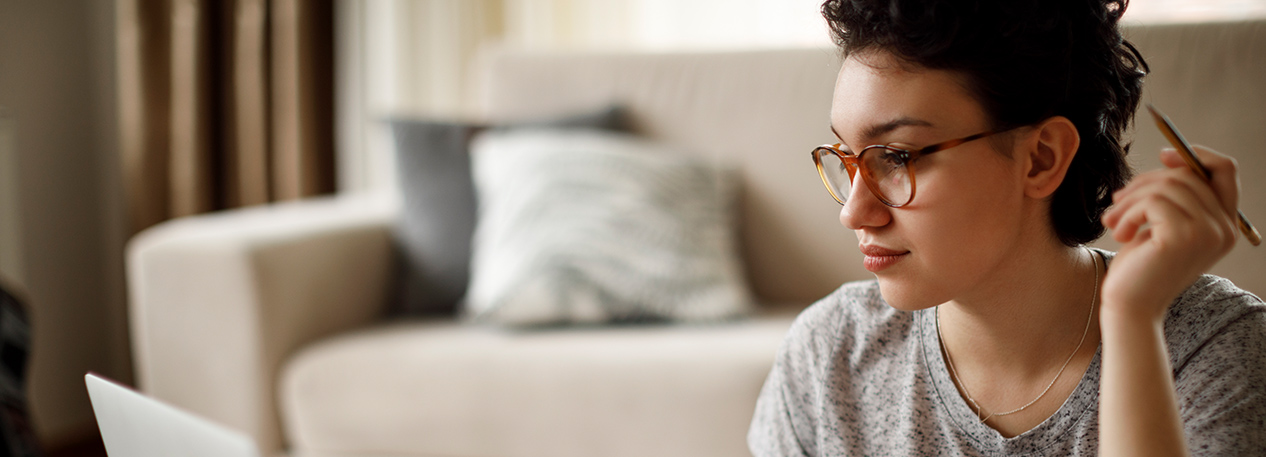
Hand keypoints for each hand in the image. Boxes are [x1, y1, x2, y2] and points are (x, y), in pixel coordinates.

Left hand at [1099, 146, 1240, 321]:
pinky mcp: (1183, 237)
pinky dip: (1127, 212)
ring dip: (1130, 199)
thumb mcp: (1163, 224)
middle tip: (1117, 201)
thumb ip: (1175, 196)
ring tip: (1113, 221)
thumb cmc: (1141, 265)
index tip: (1163, 156)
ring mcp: (1207, 233)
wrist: (1130, 306)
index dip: (1195, 156)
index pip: (1226, 171)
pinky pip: (1152, 201)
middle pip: (1187, 175)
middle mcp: (1224, 229)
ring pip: (1166, 186)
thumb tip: (1171, 155)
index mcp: (1224, 225)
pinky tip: (1118, 233)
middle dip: (1144, 183)